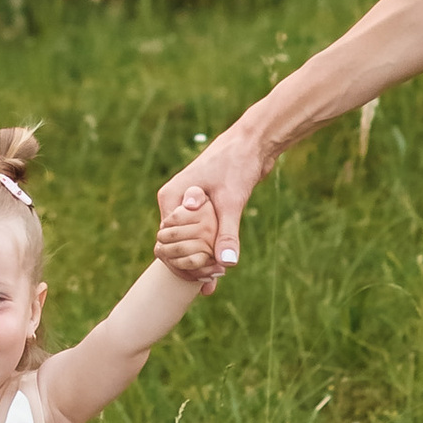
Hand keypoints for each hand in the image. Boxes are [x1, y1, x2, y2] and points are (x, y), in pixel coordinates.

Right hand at [157, 126, 265, 278]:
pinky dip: (210, 247)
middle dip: (192, 263)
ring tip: (215, 279)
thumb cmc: (236, 164)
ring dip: (201, 257)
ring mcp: (189, 204)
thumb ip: (227, 234)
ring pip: (190, 238)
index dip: (186, 261)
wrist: (253, 142)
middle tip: (212, 281)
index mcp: (172, 198)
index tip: (205, 276)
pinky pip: (202, 232)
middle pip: (177, 242)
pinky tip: (221, 266)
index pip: (169, 240)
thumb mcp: (232, 201)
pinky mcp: (204, 206)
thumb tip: (226, 264)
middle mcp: (176, 201)